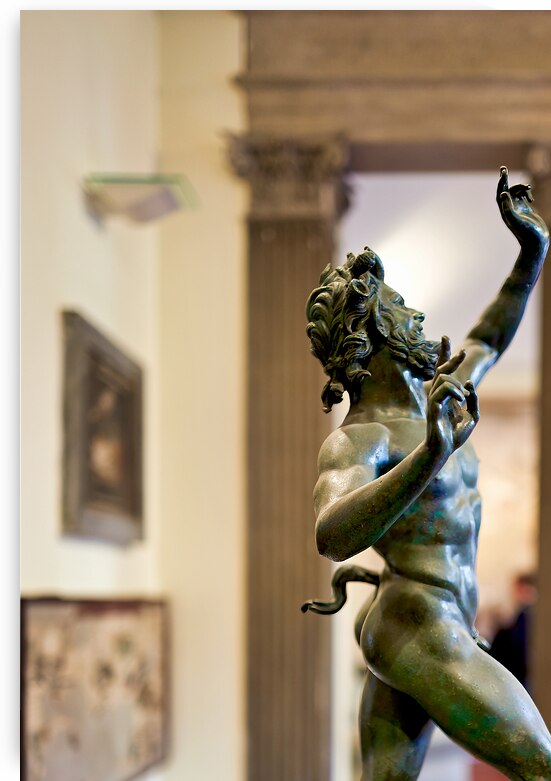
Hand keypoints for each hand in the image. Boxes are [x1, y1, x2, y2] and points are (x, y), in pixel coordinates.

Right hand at [426, 336, 479, 459]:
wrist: (444, 450)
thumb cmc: (454, 435)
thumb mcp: (472, 416)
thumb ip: (473, 400)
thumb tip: (469, 385)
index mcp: (444, 396)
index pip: (442, 372)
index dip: (445, 356)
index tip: (448, 340)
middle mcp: (436, 395)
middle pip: (441, 370)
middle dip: (451, 358)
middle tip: (463, 352)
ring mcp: (432, 400)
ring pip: (443, 379)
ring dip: (457, 385)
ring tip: (463, 397)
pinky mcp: (432, 407)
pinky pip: (441, 391)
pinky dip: (454, 392)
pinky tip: (461, 400)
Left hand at [497, 166, 548, 249]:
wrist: (536, 243)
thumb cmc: (527, 233)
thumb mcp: (516, 220)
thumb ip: (508, 207)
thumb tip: (503, 193)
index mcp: (506, 211)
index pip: (500, 193)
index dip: (501, 181)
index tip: (503, 170)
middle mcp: (510, 210)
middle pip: (508, 191)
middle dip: (512, 182)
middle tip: (517, 178)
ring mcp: (518, 210)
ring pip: (516, 193)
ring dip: (522, 188)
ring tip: (529, 189)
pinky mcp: (526, 211)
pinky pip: (523, 198)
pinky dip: (527, 194)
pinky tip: (532, 199)